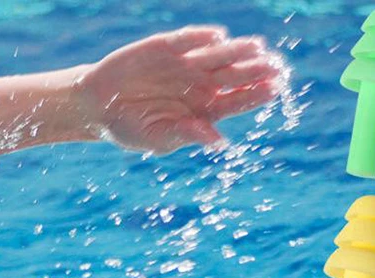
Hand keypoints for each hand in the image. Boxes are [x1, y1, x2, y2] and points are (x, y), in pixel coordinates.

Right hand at [74, 25, 283, 155]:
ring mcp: (185, 64)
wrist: (98, 107)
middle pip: (235, 75)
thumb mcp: (159, 138)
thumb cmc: (131, 129)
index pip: (237, 101)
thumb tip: (219, 142)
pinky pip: (189, 40)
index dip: (257, 95)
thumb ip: (188, 135)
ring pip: (218, 56)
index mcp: (204, 111)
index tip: (276, 89)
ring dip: (238, 50)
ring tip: (257, 47)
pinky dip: (202, 37)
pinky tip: (219, 37)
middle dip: (256, 70)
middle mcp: (200, 85)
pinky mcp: (166, 47)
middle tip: (276, 66)